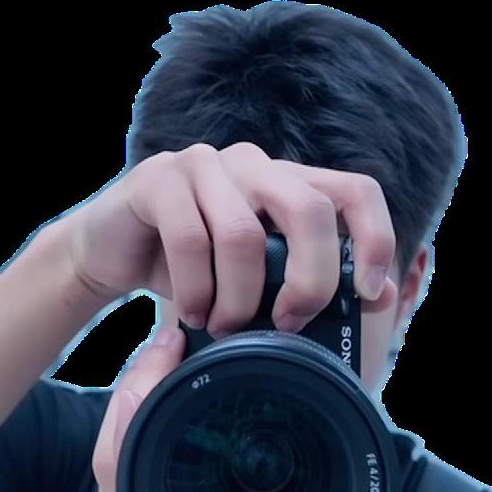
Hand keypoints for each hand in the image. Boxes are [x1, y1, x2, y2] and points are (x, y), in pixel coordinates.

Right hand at [60, 141, 398, 335]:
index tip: (368, 293)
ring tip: (225, 327)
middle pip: (310, 210)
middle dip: (309, 280)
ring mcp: (207, 164)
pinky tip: (193, 314)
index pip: (357, 191)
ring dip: (239, 298)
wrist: (114, 252)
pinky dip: (196, 291)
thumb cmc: (197, 271)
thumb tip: (378, 300)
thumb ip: (310, 284)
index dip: (376, 239)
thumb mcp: (261, 280)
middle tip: (287, 323)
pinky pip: (190, 239)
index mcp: (291, 183)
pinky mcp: (160, 178)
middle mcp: (256, 164)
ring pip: (245, 235)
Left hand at [93, 327, 357, 491]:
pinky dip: (149, 423)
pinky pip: (132, 465)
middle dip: (138, 381)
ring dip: (143, 399)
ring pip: (120, 450)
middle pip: (114, 440)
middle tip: (170, 336)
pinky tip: (174, 396)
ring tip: (172, 355)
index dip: (140, 389)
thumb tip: (336, 456)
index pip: (120, 449)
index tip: (168, 345)